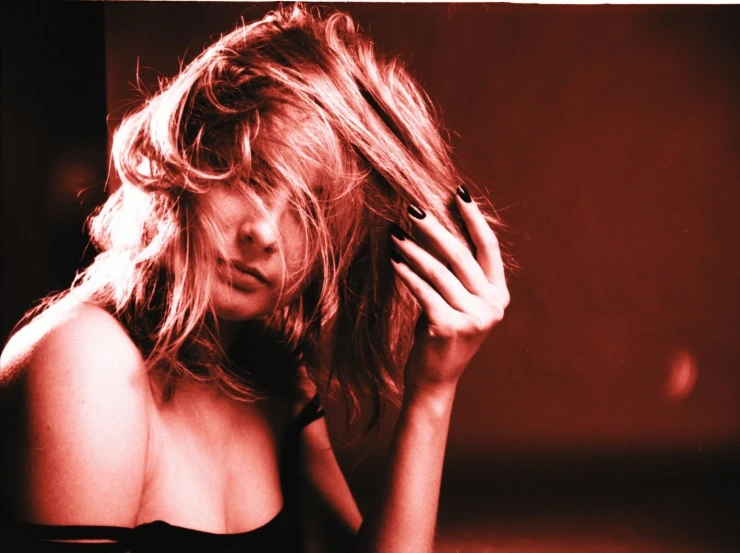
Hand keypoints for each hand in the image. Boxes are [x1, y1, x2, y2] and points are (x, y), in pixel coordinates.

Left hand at [390, 187, 509, 392]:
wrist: (434, 379)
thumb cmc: (441, 331)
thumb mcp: (457, 300)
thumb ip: (457, 271)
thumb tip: (436, 224)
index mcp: (499, 294)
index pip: (488, 247)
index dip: (474, 218)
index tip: (458, 192)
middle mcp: (492, 306)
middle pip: (461, 255)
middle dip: (434, 228)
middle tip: (412, 208)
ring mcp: (474, 318)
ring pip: (439, 272)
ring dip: (413, 250)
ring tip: (394, 233)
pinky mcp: (449, 328)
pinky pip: (423, 291)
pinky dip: (406, 274)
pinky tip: (393, 260)